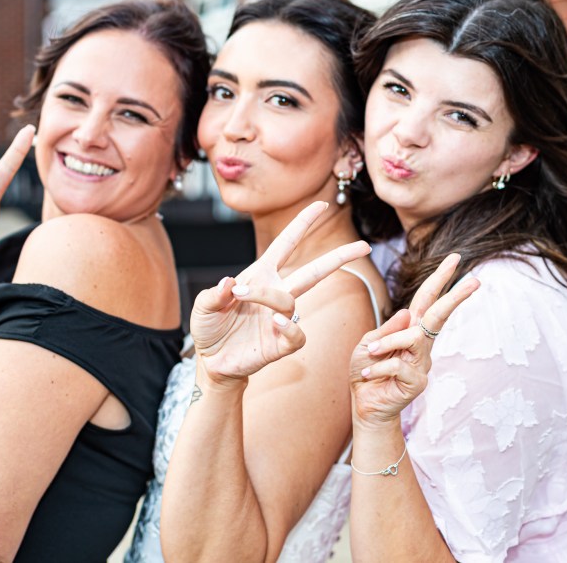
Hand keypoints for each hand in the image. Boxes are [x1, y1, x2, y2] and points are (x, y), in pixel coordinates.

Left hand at [190, 201, 370, 384]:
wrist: (212, 362)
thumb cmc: (210, 329)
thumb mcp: (202, 307)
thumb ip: (212, 294)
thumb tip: (228, 283)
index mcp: (261, 276)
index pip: (286, 244)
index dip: (303, 224)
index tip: (321, 205)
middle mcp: (276, 294)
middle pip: (314, 271)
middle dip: (339, 258)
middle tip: (364, 245)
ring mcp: (281, 320)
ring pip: (290, 301)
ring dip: (268, 296)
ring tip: (244, 296)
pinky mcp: (282, 344)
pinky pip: (297, 334)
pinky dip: (289, 327)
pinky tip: (275, 322)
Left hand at [350, 254, 478, 426]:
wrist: (364, 404)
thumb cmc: (366, 370)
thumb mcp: (368, 343)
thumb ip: (387, 329)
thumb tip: (409, 313)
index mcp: (410, 328)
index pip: (427, 299)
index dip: (440, 279)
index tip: (456, 258)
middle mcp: (421, 344)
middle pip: (440, 315)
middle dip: (456, 297)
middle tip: (475, 281)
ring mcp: (423, 363)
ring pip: (413, 338)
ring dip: (387, 343)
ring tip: (370, 354)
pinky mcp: (418, 382)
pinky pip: (397, 364)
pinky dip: (376, 367)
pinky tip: (368, 376)